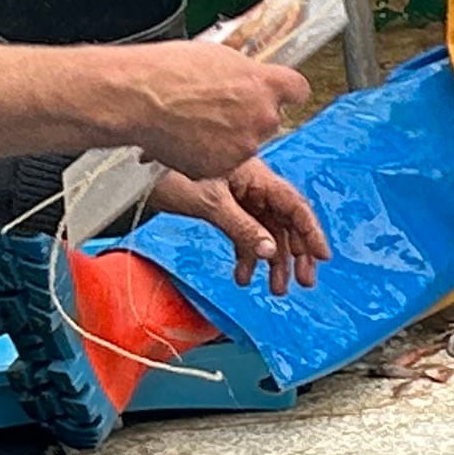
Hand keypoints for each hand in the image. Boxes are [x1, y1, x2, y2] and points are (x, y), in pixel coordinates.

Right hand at [94, 42, 312, 178]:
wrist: (138, 99)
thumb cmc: (168, 71)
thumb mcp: (217, 56)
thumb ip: (244, 72)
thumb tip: (250, 77)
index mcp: (264, 83)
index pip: (297, 90)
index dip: (283, 92)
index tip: (276, 93)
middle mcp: (262, 116)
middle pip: (269, 119)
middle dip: (248, 116)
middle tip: (216, 108)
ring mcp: (244, 145)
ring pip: (245, 143)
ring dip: (227, 137)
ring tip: (193, 122)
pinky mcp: (223, 167)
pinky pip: (222, 163)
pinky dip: (208, 155)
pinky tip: (185, 138)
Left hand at [148, 158, 328, 294]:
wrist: (131, 165)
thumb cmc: (168, 172)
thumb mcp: (210, 202)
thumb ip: (242, 227)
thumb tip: (269, 252)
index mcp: (257, 176)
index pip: (294, 205)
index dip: (311, 232)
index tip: (321, 258)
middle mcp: (253, 186)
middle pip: (285, 222)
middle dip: (296, 254)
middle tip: (303, 282)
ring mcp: (239, 196)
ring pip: (266, 231)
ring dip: (272, 261)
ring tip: (275, 289)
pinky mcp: (223, 206)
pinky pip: (244, 233)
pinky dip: (245, 255)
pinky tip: (241, 275)